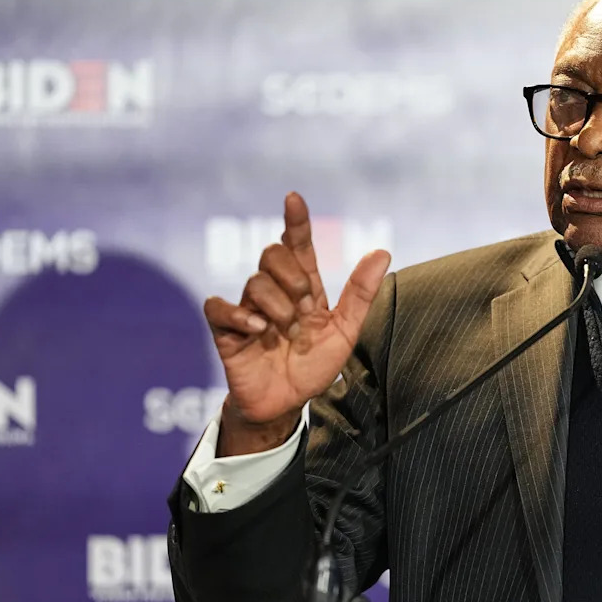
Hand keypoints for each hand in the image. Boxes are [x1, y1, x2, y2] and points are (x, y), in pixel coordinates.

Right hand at [203, 192, 390, 453]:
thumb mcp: (346, 330)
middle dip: (293, 278)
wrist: (286, 404)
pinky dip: (239, 315)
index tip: (294, 198)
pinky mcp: (227, 331)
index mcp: (303, 287)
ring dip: (277, 306)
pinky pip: (219, 306)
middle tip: (306, 310)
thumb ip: (362, 292)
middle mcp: (274, 292)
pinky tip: (259, 330)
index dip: (295, 221)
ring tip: (286, 332)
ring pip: (254, 281)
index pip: (297, 244)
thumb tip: (382, 250)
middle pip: (272, 254)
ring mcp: (249, 309)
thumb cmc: (313, 365)